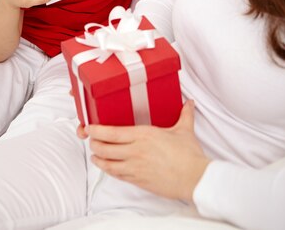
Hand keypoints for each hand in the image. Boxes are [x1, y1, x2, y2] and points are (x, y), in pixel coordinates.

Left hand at [80, 101, 210, 200]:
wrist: (194, 178)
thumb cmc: (189, 155)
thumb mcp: (184, 130)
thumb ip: (184, 114)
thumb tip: (190, 103)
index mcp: (143, 135)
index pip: (112, 132)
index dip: (97, 131)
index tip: (90, 127)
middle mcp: (136, 151)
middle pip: (105, 148)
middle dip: (94, 143)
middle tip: (91, 139)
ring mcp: (136, 168)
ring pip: (108, 164)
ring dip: (98, 159)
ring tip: (94, 154)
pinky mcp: (139, 181)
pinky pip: (118, 176)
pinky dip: (109, 171)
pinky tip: (107, 168)